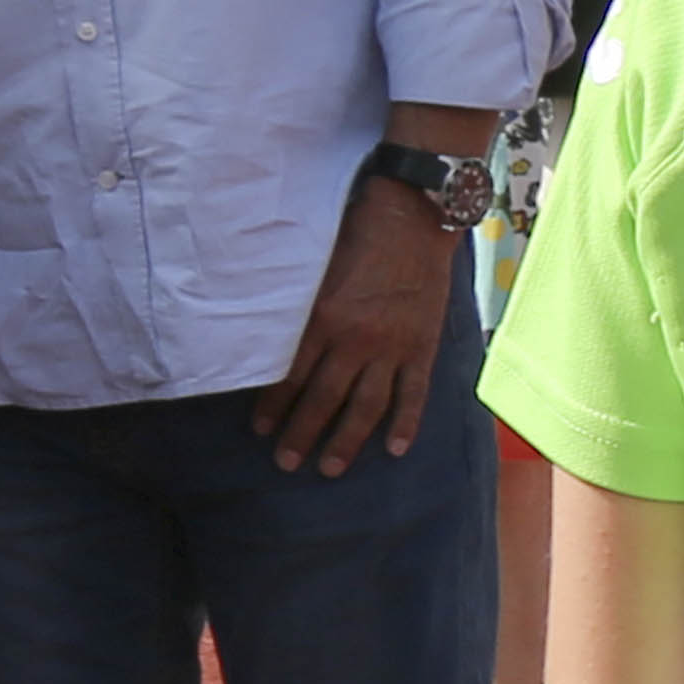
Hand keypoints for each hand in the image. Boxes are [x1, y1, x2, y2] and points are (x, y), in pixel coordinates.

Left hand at [257, 179, 458, 472]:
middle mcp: (358, 339)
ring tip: (330, 468)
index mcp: (325, 318)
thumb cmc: (357, 234)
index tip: (261, 430)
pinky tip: (395, 449)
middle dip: (303, 434)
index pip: (292, 375)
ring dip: (347, 441)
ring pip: (367, 406)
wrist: (414, 216)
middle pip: (326, 399)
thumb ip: (301, 306)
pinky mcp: (423, 346)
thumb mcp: (316, 267)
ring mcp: (394, 347)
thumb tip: (271, 337)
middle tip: (287, 463)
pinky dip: (406, 423)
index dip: (275, 406)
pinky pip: (414, 393)